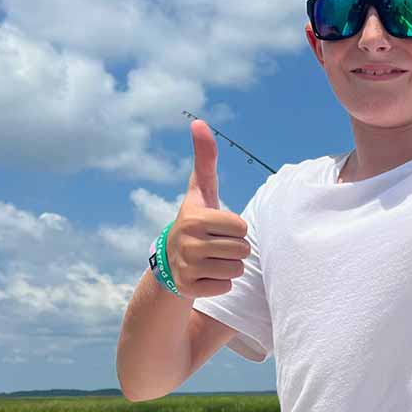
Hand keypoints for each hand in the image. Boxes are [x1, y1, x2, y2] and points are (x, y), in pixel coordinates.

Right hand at [166, 120, 250, 297]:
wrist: (169, 261)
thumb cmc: (195, 221)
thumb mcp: (200, 192)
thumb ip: (204, 160)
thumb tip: (200, 122)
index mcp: (194, 218)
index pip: (242, 227)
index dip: (236, 228)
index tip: (219, 227)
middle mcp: (188, 243)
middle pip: (242, 250)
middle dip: (236, 249)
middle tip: (217, 245)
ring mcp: (187, 268)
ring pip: (236, 270)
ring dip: (230, 266)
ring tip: (212, 259)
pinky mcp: (189, 288)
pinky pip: (226, 287)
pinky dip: (220, 283)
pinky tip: (205, 275)